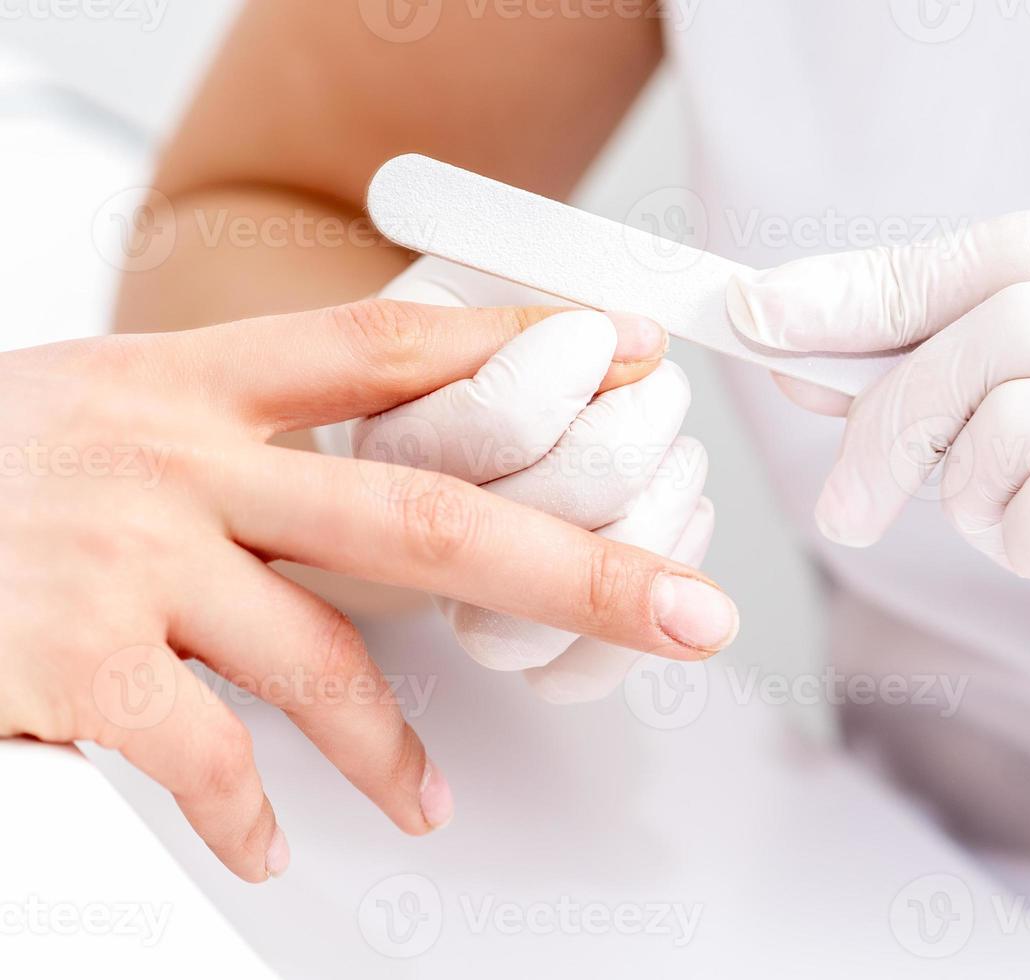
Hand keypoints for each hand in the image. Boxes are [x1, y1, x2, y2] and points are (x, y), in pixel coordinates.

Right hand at [0, 300, 738, 881]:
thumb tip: (385, 489)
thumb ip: (249, 436)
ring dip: (392, 746)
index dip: (514, 349)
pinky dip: (252, 815)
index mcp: (194, 381)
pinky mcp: (71, 663)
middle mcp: (174, 457)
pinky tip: (269, 847)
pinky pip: (208, 757)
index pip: (389, 348)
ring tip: (431, 800)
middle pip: (421, 512)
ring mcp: (124, 558)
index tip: (623, 355)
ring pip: (323, 656)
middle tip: (685, 611)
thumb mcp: (113, 408)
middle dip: (574, 567)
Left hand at [728, 210, 1029, 915]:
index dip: (883, 284)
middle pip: (1010, 328)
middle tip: (846, 504)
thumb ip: (967, 364)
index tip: (765, 316)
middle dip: (893, 414)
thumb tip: (796, 327)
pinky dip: (1020, 545)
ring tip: (1020, 527)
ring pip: (1017, 423)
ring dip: (971, 493)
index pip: (1026, 246)